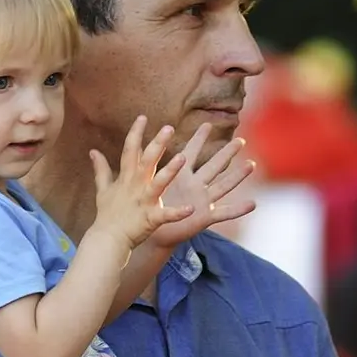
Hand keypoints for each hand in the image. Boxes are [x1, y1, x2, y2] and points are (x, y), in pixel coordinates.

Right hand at [87, 118, 196, 249]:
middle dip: (158, 144)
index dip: (136, 133)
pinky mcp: (151, 218)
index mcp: (126, 178)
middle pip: (147, 161)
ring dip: (170, 171)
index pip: (130, 150)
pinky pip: (166, 215)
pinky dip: (178, 212)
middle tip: (169, 128)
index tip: (143, 117)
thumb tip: (93, 152)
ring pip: (158, 183)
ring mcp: (144, 202)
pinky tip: (192, 209)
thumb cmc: (107, 214)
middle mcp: (136, 186)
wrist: (107, 239)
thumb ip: (101, 169)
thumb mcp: (102, 189)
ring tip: (183, 158)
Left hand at [142, 125, 254, 255]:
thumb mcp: (138, 182)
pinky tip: (253, 204)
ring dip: (238, 176)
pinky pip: (224, 213)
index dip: (199, 139)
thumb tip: (104, 149)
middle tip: (241, 140)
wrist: (149, 232)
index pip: (191, 152)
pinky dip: (238, 209)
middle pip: (214, 165)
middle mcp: (195, 185)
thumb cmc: (146, 207)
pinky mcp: (204, 217)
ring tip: (251, 165)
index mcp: (181, 175)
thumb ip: (131, 164)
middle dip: (227, 153)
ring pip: (223, 185)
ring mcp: (202, 200)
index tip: (207, 124)